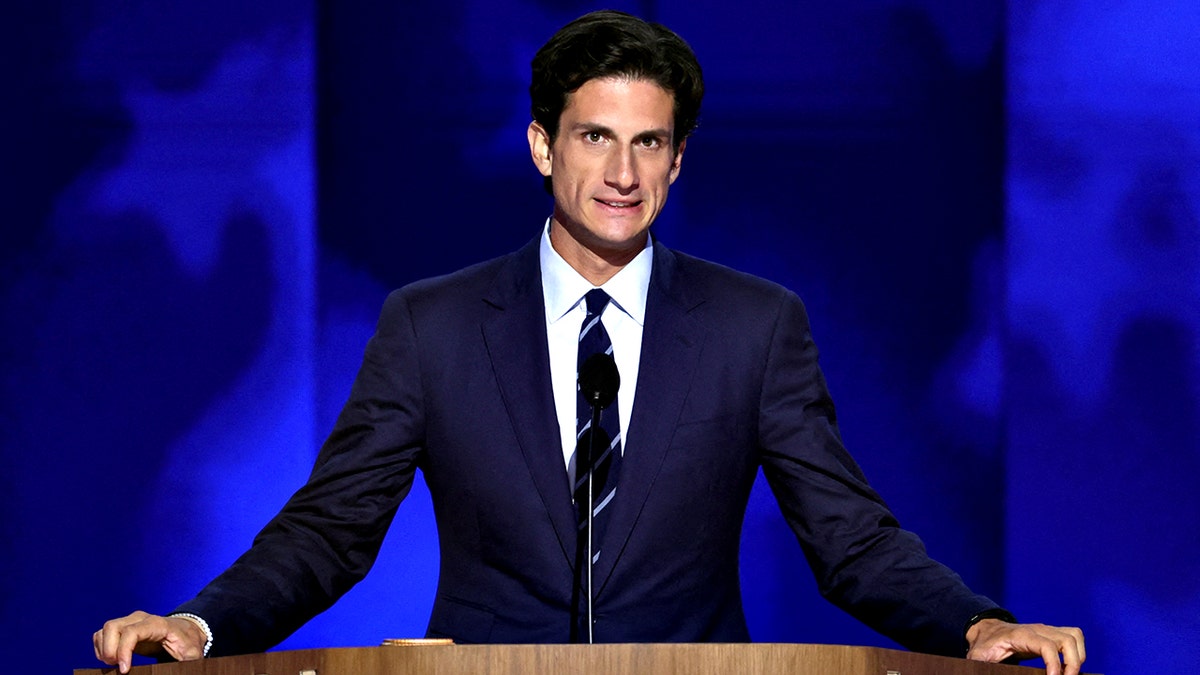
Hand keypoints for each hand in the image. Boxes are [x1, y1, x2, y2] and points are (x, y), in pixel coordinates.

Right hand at [93, 610, 205, 673]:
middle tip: (117, 667)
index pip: (132, 632)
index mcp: (157, 624)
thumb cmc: (188, 643)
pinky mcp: (124, 627)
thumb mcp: (191, 655)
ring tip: (114, 664)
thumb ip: (187, 664)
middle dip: (109, 650)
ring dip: (104, 649)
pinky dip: (102, 648)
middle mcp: (141, 619)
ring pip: (105, 630)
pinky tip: (112, 660)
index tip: (124, 670)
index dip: (123, 651)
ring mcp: (130, 621)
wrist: (186, 631)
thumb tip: (180, 672)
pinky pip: (103, 634)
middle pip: (112, 627)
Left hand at [966, 618, 1085, 674]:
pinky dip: (1077, 652)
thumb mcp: (978, 657)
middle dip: (1073, 663)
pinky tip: (1068, 668)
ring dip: (1078, 657)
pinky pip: (1074, 637)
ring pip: (1075, 636)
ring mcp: (1047, 630)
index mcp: (1021, 635)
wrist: (986, 631)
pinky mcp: (1052, 634)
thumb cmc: (984, 646)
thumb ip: (980, 665)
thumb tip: (978, 674)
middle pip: (1068, 639)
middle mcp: (1038, 629)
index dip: (1055, 664)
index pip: (1047, 646)